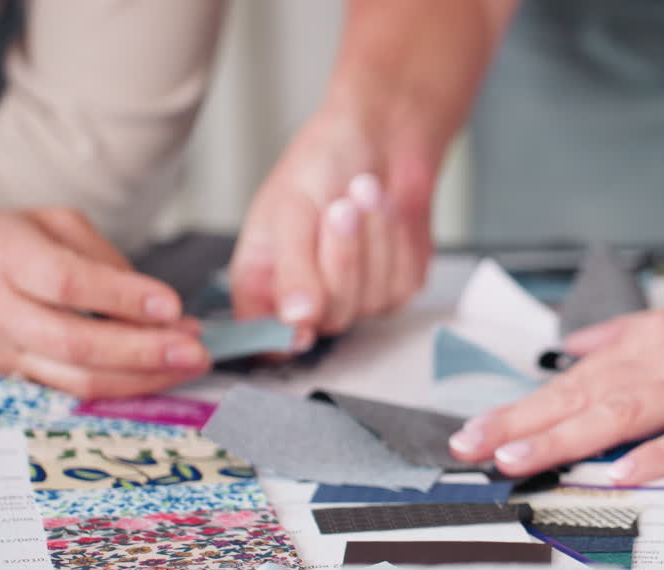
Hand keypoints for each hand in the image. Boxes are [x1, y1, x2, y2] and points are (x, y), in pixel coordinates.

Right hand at [0, 208, 209, 396]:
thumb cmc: (8, 245)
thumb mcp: (54, 225)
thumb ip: (104, 259)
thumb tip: (156, 304)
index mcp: (10, 258)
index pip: (69, 284)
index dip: (124, 298)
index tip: (172, 305)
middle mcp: (2, 310)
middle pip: (77, 343)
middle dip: (146, 352)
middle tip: (196, 349)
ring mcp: (7, 352)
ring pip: (79, 379)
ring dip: (144, 377)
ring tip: (189, 363)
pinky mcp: (19, 379)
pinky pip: (75, 392)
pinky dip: (124, 386)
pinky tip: (159, 374)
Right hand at [231, 0, 497, 341]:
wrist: (380, 135)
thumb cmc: (323, 163)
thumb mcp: (292, 209)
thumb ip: (292, 268)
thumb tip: (295, 320)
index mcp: (262, 282)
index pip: (264, 339)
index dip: (282, 338)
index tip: (302, 318)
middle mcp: (306, 299)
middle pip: (328, 319)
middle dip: (341, 258)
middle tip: (341, 207)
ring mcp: (354, 300)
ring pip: (369, 302)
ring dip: (372, 241)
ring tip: (364, 190)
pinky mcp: (394, 290)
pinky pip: (400, 285)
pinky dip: (395, 242)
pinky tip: (384, 210)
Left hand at [447, 280, 663, 484]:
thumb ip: (628, 334)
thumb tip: (574, 349)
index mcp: (654, 337)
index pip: (573, 378)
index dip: (521, 407)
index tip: (475, 430)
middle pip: (583, 395)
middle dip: (521, 424)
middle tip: (470, 448)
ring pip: (622, 413)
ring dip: (566, 438)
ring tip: (518, 461)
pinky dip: (657, 456)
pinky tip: (623, 473)